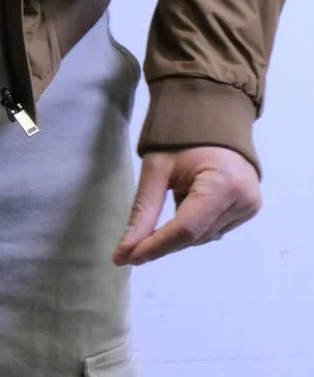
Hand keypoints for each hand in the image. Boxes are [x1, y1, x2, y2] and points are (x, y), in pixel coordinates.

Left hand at [113, 147, 260, 266]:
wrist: (213, 119)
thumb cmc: (182, 138)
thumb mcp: (156, 169)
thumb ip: (143, 211)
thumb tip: (125, 251)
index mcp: (222, 184)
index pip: (185, 229)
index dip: (155, 246)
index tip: (127, 257)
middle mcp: (243, 200)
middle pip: (195, 236)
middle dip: (163, 240)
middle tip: (131, 243)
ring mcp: (250, 205)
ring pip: (204, 236)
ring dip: (181, 230)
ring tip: (174, 195)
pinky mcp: (250, 208)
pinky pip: (215, 229)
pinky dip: (195, 223)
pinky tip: (189, 201)